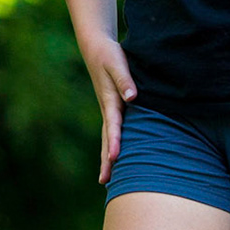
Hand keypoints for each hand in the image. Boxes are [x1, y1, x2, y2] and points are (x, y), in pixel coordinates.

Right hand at [80, 37, 136, 182]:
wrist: (96, 47)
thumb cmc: (109, 54)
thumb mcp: (117, 63)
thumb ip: (125, 80)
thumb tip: (132, 97)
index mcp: (110, 100)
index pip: (113, 125)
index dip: (115, 141)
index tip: (114, 158)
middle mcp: (108, 108)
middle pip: (106, 138)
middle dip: (105, 160)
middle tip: (104, 181)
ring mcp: (109, 109)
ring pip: (107, 137)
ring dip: (107, 157)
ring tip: (106, 179)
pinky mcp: (112, 106)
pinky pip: (113, 130)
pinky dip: (112, 144)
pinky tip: (116, 156)